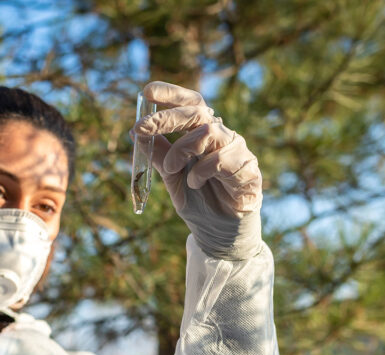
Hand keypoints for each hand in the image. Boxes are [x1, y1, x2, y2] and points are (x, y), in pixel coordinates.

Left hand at [134, 81, 262, 260]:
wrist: (219, 233)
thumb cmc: (199, 201)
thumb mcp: (171, 177)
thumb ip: (158, 155)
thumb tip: (135, 133)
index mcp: (203, 133)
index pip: (191, 103)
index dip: (171, 93)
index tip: (146, 90)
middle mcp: (221, 136)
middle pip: (197, 112)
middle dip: (166, 117)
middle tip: (141, 128)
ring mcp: (237, 150)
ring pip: (209, 132)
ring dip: (181, 149)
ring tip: (171, 169)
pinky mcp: (249, 169)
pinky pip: (223, 159)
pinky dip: (202, 169)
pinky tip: (195, 182)